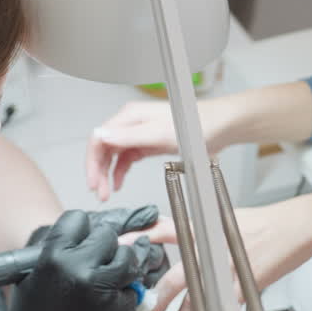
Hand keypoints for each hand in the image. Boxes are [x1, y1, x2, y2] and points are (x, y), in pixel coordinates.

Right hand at [3, 210, 152, 310]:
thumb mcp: (34, 275)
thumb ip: (59, 251)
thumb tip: (84, 234)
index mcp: (53, 256)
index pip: (78, 219)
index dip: (82, 230)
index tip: (83, 240)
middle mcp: (79, 267)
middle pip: (108, 236)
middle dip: (105, 248)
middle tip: (96, 263)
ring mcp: (102, 288)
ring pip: (128, 258)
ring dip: (121, 267)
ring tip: (107, 280)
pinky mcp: (120, 307)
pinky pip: (133, 288)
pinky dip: (125, 294)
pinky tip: (108, 303)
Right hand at [86, 101, 234, 201]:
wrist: (219, 126)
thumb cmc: (195, 125)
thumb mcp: (159, 134)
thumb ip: (128, 136)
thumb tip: (100, 136)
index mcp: (129, 117)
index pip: (99, 139)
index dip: (92, 162)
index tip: (93, 182)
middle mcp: (131, 124)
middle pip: (103, 149)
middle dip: (98, 172)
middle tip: (99, 192)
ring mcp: (138, 134)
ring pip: (113, 156)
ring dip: (107, 175)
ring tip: (107, 193)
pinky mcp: (147, 144)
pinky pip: (126, 160)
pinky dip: (120, 173)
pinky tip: (118, 184)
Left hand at [126, 195, 311, 310]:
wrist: (295, 228)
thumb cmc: (262, 224)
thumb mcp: (222, 218)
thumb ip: (196, 230)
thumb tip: (171, 236)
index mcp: (202, 228)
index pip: (162, 230)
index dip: (138, 239)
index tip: (118, 251)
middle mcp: (210, 248)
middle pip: (174, 278)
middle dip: (155, 301)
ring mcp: (226, 268)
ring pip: (195, 300)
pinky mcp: (243, 285)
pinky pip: (220, 308)